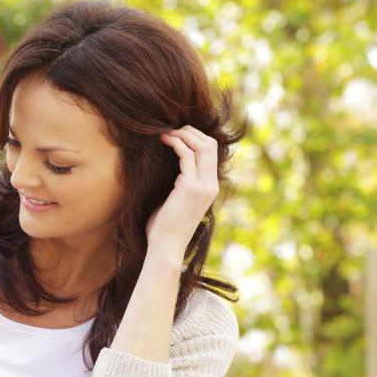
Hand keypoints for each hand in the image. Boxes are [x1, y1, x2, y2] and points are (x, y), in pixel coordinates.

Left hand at [147, 125, 220, 260]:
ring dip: (183, 135)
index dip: (196, 138)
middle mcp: (211, 185)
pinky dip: (176, 144)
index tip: (177, 135)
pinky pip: (187, 156)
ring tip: (166, 133)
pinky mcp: (190, 187)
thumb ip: (179, 184)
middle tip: (171, 129)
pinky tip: (164, 141)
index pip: (212, 153)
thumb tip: (166, 169)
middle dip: (191, 132)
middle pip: (211, 144)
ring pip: (202, 146)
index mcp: (210, 188)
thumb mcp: (176, 201)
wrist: (165, 247)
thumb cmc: (164, 227)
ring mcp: (203, 186)